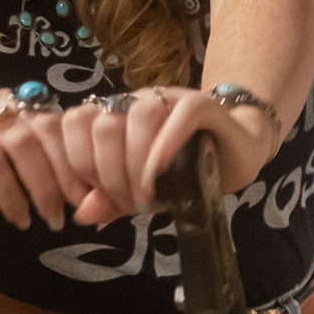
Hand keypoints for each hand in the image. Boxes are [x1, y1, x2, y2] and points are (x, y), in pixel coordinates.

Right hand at [0, 90, 89, 231]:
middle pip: (22, 141)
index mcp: (3, 102)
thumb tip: (87, 193)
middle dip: (44, 184)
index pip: (45, 123)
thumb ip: (40, 164)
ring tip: (21, 219)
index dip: (68, 162)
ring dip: (13, 198)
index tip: (81, 197)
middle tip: (54, 217)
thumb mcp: (9, 164)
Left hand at [59, 86, 277, 227]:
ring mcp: (169, 99)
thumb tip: (83, 215)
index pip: (75, 124)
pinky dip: (167, 143)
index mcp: (113, 116)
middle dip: (110, 173)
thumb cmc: (188, 169)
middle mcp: (136, 102)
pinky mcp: (202, 104)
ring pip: (139, 116)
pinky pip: (181, 114)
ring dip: (138, 163)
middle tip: (128, 203)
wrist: (239, 150)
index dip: (76, 165)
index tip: (92, 200)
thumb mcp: (143, 191)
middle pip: (104, 124)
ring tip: (148, 196)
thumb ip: (112, 200)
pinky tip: (163, 172)